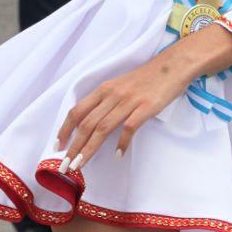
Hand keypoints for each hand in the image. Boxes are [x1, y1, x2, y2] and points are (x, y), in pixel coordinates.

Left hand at [56, 23, 231, 165]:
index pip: (77, 110)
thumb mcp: (121, 85)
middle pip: (87, 124)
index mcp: (104, 89)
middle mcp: (112, 95)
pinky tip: (118, 155)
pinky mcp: (145, 108)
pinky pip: (129, 129)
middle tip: (66, 165)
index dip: (65, 129)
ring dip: (89, 149)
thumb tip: (93, 124)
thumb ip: (107, 101)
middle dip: (74, 146)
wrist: (173, 66)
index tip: (58, 145)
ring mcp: (129, 101)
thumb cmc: (147, 77)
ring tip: (82, 165)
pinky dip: (122, 144)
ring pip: (102, 128)